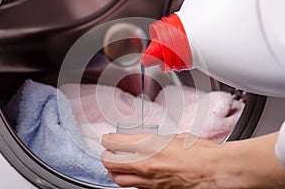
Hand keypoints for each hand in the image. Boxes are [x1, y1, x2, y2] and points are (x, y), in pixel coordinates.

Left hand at [101, 132, 284, 188]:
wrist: (214, 171)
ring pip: (119, 179)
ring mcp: (149, 180)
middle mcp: (145, 164)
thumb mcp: (176, 137)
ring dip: (113, 171)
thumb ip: (159, 140)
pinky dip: (129, 179)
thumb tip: (152, 142)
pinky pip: (135, 186)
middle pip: (110, 163)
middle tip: (106, 152)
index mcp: (149, 146)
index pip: (116, 143)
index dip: (107, 140)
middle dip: (105, 156)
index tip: (107, 138)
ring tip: (114, 166)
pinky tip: (133, 175)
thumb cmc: (200, 152)